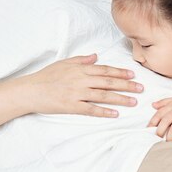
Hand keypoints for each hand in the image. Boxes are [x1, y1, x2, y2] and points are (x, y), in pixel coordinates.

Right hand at [22, 54, 142, 117]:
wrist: (31, 90)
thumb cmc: (46, 76)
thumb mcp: (64, 63)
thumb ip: (81, 60)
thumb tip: (95, 57)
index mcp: (80, 68)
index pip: (104, 70)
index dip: (120, 72)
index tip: (132, 74)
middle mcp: (81, 79)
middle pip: (108, 82)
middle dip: (126, 85)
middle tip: (140, 88)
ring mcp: (77, 93)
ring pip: (103, 96)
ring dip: (120, 99)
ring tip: (133, 101)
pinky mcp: (72, 106)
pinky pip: (91, 109)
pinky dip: (104, 111)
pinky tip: (115, 114)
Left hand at [148, 96, 171, 140]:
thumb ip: (163, 102)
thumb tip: (153, 105)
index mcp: (170, 106)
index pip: (158, 114)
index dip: (152, 123)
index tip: (148, 130)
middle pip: (165, 122)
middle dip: (159, 132)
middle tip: (156, 138)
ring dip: (169, 138)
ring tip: (166, 142)